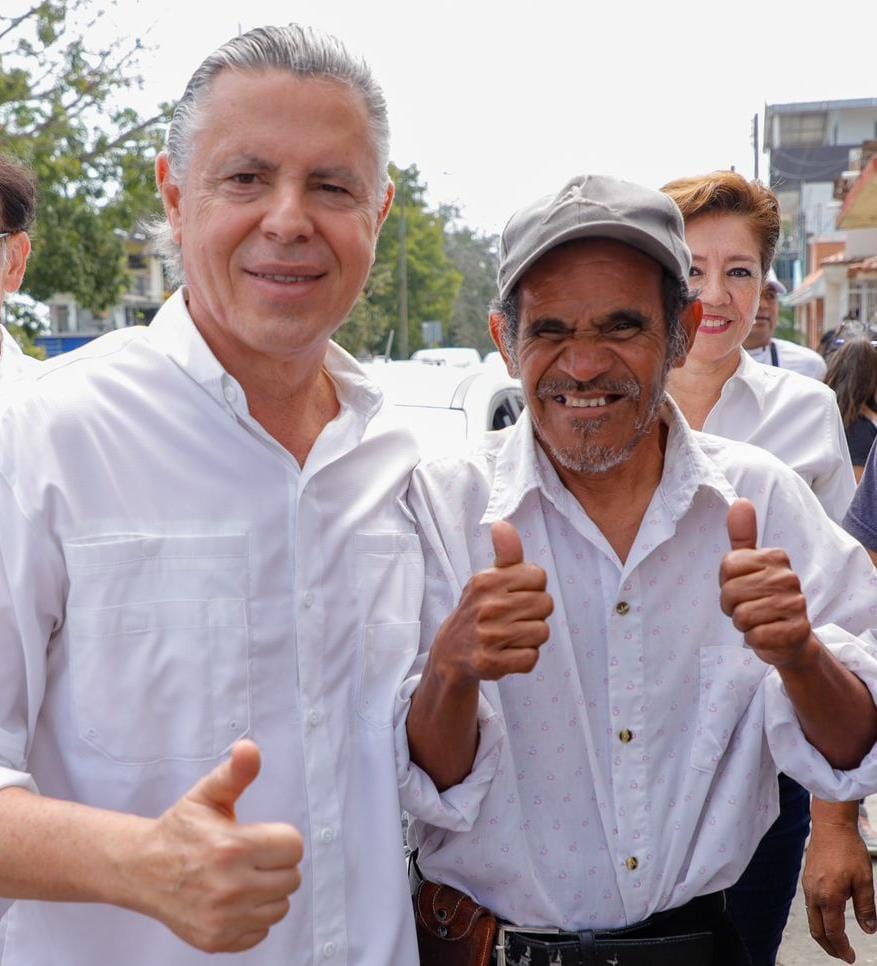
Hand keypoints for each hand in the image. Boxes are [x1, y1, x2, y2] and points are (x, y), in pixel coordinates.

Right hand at [138, 741, 302, 952]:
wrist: (141, 870)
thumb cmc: (181, 830)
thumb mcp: (208, 794)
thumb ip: (236, 772)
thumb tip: (250, 748)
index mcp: (232, 847)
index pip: (293, 846)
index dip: (280, 838)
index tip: (260, 836)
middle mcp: (229, 887)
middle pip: (291, 878)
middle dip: (276, 864)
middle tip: (251, 856)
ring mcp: (223, 918)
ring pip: (280, 906)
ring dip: (268, 892)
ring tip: (244, 876)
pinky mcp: (217, 940)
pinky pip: (261, 931)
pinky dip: (253, 917)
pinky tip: (234, 900)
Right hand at [431, 520, 552, 684]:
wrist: (452, 652)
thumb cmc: (479, 610)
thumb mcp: (489, 578)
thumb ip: (506, 552)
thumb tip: (502, 524)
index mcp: (486, 581)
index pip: (538, 576)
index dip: (533, 587)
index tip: (517, 595)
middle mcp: (486, 606)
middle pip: (545, 604)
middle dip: (535, 613)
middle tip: (515, 618)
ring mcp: (487, 636)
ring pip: (542, 632)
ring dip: (531, 637)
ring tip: (511, 636)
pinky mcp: (490, 663)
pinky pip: (531, 658)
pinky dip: (524, 658)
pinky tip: (508, 653)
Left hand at [720, 499, 812, 667]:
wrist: (789, 638)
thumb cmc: (762, 598)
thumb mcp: (750, 564)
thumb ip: (742, 535)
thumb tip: (741, 502)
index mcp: (775, 557)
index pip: (728, 566)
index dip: (726, 582)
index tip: (741, 586)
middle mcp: (788, 577)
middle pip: (731, 591)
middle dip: (732, 605)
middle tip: (748, 607)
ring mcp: (795, 604)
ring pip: (742, 616)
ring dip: (743, 623)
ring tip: (758, 620)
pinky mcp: (796, 631)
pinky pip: (756, 636)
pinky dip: (754, 639)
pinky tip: (766, 634)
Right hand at [803, 812, 875, 961]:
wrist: (830, 826)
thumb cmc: (848, 850)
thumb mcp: (864, 880)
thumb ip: (866, 907)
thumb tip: (869, 930)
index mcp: (829, 897)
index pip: (833, 932)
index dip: (842, 948)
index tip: (851, 958)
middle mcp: (814, 894)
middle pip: (817, 930)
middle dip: (829, 947)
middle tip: (842, 955)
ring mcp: (808, 886)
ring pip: (812, 919)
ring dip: (823, 934)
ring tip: (836, 940)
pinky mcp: (807, 879)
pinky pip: (810, 906)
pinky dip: (818, 919)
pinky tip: (829, 917)